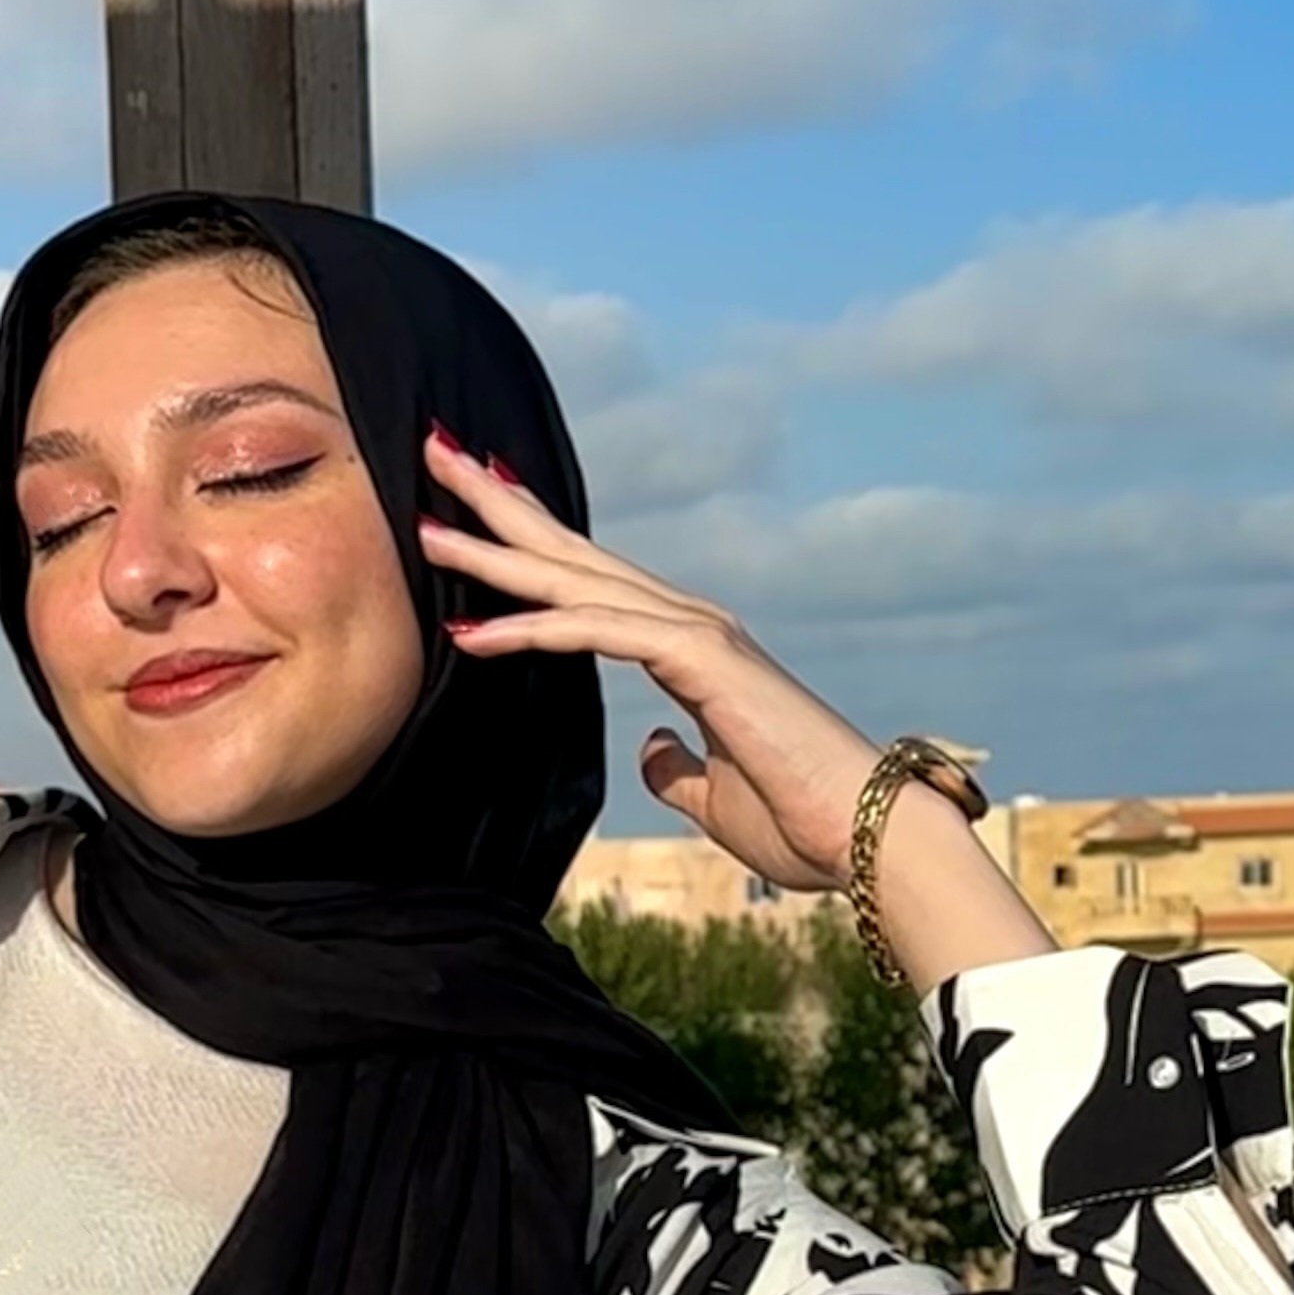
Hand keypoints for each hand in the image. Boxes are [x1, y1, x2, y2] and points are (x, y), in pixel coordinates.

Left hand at [419, 428, 887, 892]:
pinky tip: (473, 630)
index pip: (589, 583)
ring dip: (496, 552)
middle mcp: (689, 623)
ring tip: (425, 527)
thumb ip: (674, 766)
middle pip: (573, 555)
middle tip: (431, 454)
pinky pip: (597, 633)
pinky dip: (533, 628)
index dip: (528, 544)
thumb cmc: (801, 820)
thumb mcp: (710, 793)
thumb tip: (649, 749)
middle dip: (497, 507)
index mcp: (688, 647)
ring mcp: (698, 634)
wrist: (868, 840)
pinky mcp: (703, 661)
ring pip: (575, 580)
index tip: (468, 510)